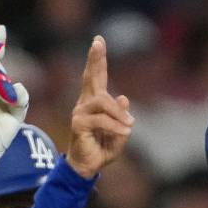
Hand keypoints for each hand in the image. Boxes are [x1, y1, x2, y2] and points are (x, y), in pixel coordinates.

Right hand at [67, 35, 133, 178]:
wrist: (88, 166)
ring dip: (118, 114)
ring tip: (128, 126)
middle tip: (98, 42)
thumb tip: (123, 96)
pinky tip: (124, 133)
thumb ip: (121, 115)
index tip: (99, 41)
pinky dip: (115, 126)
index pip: (96, 77)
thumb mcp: (119, 132)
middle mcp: (85, 104)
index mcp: (95, 102)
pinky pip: (101, 120)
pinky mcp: (78, 124)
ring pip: (102, 101)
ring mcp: (80, 112)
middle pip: (90, 77)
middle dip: (95, 60)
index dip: (97, 60)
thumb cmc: (102, 148)